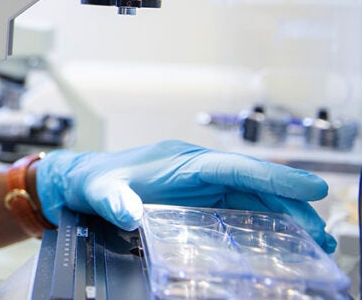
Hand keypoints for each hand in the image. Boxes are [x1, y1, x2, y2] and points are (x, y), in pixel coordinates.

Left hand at [36, 139, 336, 252]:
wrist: (82, 182)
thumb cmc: (94, 182)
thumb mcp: (100, 192)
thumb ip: (114, 201)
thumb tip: (128, 213)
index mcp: (182, 162)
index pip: (235, 167)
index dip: (274, 176)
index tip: (311, 187)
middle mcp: (198, 171)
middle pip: (254, 184)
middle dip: (291, 204)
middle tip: (322, 233)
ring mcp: (201, 186)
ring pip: (253, 197)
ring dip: (285, 216)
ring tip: (318, 241)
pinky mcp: (199, 202)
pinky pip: (240, 210)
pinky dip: (266, 223)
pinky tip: (286, 242)